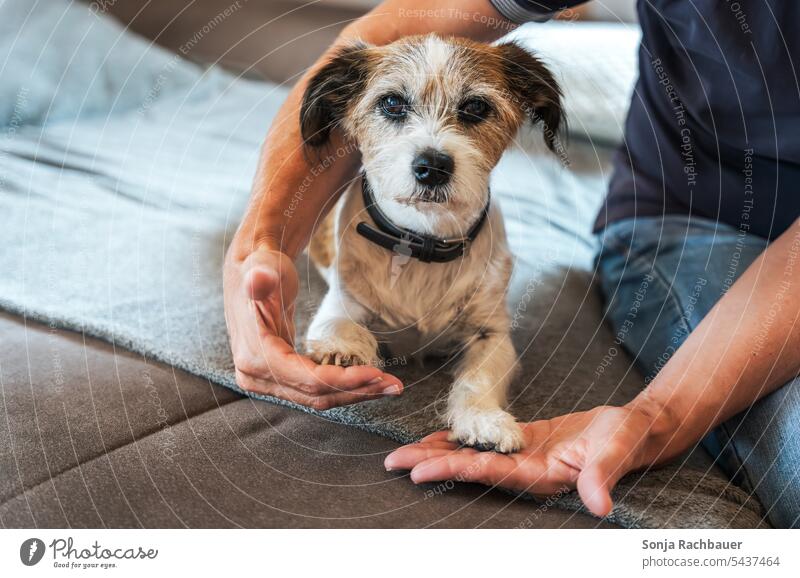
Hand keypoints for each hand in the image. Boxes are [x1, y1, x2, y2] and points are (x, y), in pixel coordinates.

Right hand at [223, 247, 402, 409]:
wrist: (253, 274)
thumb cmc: (261, 269)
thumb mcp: (260, 268)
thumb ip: (259, 276)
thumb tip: (258, 278)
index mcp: (254, 358)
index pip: (306, 380)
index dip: (342, 380)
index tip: (375, 373)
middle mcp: (257, 376)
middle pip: (316, 394)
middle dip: (357, 390)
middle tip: (393, 386)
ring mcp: (268, 381)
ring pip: (318, 397)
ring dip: (355, 393)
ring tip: (388, 386)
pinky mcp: (281, 378)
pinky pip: (316, 389)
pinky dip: (343, 386)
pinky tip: (368, 381)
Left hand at [385, 404, 669, 516]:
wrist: (633, 430)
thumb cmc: (627, 441)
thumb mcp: (616, 454)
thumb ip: (603, 477)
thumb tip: (599, 504)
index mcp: (540, 476)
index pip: (487, 474)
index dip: (452, 471)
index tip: (419, 471)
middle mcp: (524, 471)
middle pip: (469, 467)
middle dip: (431, 464)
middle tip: (392, 462)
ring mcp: (521, 457)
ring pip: (472, 456)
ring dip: (438, 453)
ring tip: (403, 452)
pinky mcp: (523, 442)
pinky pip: (484, 442)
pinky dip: (461, 439)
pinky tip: (437, 437)